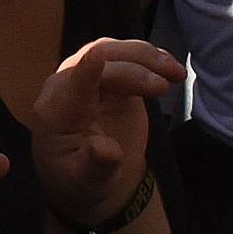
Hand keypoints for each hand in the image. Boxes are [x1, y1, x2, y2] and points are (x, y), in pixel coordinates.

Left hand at [26, 36, 182, 230]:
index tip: (97, 56)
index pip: (71, 85)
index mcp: (55, 111)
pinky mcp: (110, 80)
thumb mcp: (85, 180)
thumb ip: (95, 164)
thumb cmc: (80, 180)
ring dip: (145, 57)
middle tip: (165, 83)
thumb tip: (107, 151)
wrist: (89, 178)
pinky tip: (172, 66)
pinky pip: (127, 59)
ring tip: (177, 72)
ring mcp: (88, 79)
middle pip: (97, 60)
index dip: (85, 70)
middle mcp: (67, 86)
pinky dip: (150, 59)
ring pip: (114, 53)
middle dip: (131, 66)